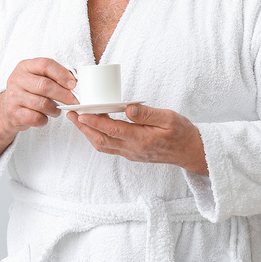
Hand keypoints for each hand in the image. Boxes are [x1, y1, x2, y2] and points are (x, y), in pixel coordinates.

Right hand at [0, 58, 77, 135]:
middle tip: (75, 101)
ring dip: (55, 109)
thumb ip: (54, 76)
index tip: (73, 84)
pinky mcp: (13, 113)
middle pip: (45, 85)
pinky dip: (45, 120)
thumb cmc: (29, 90)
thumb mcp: (37, 77)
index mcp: (25, 66)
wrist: (7, 107)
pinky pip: (36, 118)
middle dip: (64, 94)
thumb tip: (76, 82)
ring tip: (57, 110)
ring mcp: (13, 96)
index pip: (45, 65)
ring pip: (42, 104)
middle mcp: (17, 79)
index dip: (62, 74)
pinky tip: (45, 117)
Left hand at [67, 104, 208, 175]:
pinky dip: (97, 137)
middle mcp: (133, 149)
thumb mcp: (169, 118)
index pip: (113, 130)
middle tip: (71, 114)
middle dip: (84, 128)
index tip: (80, 114)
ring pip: (103, 145)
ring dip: (88, 133)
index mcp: (142, 139)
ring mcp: (131, 153)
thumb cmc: (182, 132)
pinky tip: (93, 127)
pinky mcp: (131, 154)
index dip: (95, 122)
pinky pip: (109, 147)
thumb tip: (128, 108)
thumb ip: (148, 113)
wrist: (190, 152)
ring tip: (77, 119)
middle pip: (102, 140)